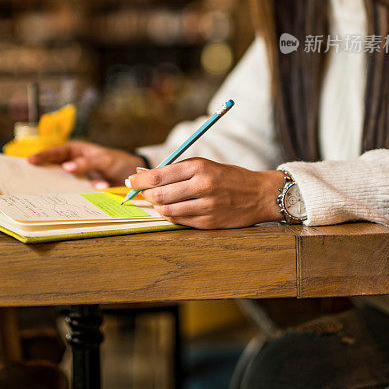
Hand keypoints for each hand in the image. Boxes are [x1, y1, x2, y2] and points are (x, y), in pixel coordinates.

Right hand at [28, 142, 144, 188]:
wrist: (132, 176)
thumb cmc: (118, 161)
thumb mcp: (104, 160)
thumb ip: (87, 163)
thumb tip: (66, 167)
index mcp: (75, 150)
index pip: (56, 152)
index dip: (42, 156)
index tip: (29, 161)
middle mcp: (73, 162)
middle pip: (53, 168)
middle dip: (41, 174)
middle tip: (26, 181)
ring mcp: (76, 177)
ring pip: (61, 182)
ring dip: (53, 188)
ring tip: (39, 194)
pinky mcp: (82, 189)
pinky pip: (71, 192)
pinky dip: (66, 197)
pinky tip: (59, 202)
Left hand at [126, 158, 284, 228]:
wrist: (259, 194)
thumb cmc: (227, 176)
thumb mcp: (203, 165)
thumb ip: (174, 169)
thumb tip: (142, 173)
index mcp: (199, 167)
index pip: (159, 175)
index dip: (139, 180)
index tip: (129, 181)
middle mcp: (202, 186)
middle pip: (159, 194)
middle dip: (145, 194)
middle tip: (140, 192)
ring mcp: (206, 206)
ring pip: (167, 210)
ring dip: (157, 206)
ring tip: (157, 200)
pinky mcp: (209, 223)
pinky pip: (180, 221)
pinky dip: (170, 215)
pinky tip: (171, 209)